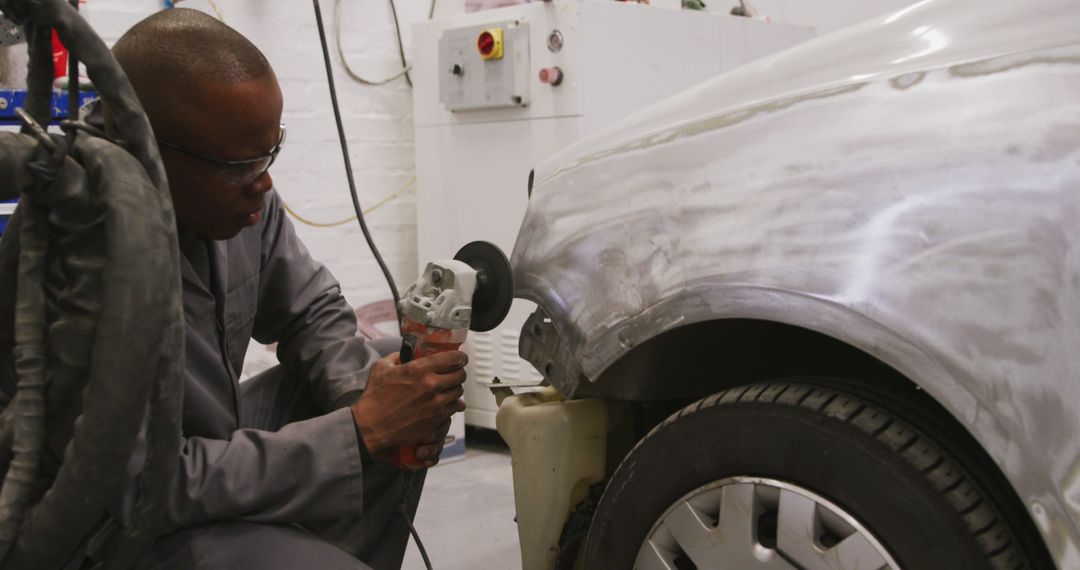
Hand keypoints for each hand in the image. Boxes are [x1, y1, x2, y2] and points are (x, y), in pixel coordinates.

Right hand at [350, 350, 467, 457]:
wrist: (372, 426)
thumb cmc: (374, 398)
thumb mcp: (381, 368)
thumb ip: (397, 357)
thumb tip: (407, 354)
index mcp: (419, 369)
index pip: (453, 358)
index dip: (460, 357)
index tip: (459, 358)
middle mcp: (431, 385)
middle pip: (460, 375)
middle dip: (458, 372)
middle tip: (453, 372)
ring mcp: (436, 404)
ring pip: (459, 392)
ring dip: (455, 388)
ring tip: (447, 388)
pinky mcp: (436, 419)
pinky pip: (455, 408)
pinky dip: (452, 404)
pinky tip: (445, 402)